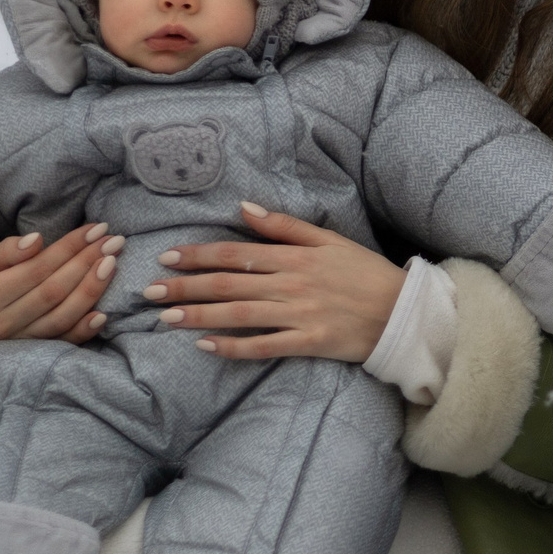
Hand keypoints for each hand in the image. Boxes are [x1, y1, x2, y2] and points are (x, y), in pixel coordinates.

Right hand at [0, 224, 123, 347]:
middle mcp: (2, 323)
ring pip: (61, 317)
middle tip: (113, 241)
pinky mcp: (30, 355)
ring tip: (113, 264)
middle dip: (87, 263)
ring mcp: (17, 342)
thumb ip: (4, 253)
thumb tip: (37, 240)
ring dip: (92, 291)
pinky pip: (60, 343)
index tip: (94, 229)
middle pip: (54, 291)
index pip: (37, 269)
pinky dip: (83, 331)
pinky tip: (104, 314)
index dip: (68, 248)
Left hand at [142, 201, 406, 361]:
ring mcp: (299, 316)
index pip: (236, 254)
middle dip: (186, 286)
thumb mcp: (330, 239)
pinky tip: (206, 346)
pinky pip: (264, 346)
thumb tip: (245, 207)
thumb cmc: (366, 273)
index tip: (168, 258)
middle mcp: (292, 285)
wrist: (403, 312)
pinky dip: (234, 347)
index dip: (199, 255)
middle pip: (229, 284)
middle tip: (149, 290)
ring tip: (165, 317)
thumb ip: (286, 225)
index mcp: (296, 257)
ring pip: (239, 315)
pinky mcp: (309, 344)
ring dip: (199, 315)